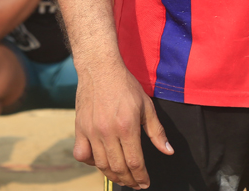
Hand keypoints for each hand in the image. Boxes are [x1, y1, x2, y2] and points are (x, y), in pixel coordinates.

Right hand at [72, 60, 172, 188]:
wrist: (100, 69)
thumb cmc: (126, 86)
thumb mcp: (147, 106)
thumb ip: (157, 131)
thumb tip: (168, 151)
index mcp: (127, 126)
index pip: (135, 162)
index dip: (141, 177)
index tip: (145, 183)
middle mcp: (108, 132)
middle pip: (118, 167)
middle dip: (129, 180)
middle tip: (135, 184)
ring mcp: (91, 131)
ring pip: (101, 165)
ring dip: (113, 176)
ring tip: (122, 178)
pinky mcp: (79, 128)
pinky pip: (82, 155)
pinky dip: (91, 163)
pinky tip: (101, 162)